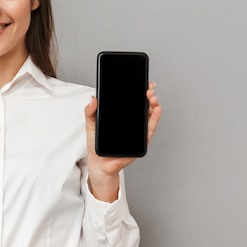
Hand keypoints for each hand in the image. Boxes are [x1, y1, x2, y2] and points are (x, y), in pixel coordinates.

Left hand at [84, 82, 161, 200]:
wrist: (99, 164)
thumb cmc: (96, 145)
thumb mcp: (91, 124)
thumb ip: (90, 111)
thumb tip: (93, 98)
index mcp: (121, 117)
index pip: (132, 101)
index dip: (138, 91)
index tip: (143, 82)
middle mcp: (131, 123)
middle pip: (143, 106)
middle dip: (148, 95)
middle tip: (148, 89)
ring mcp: (137, 132)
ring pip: (149, 115)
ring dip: (153, 104)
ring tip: (152, 97)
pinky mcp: (141, 141)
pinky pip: (150, 129)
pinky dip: (154, 118)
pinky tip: (156, 110)